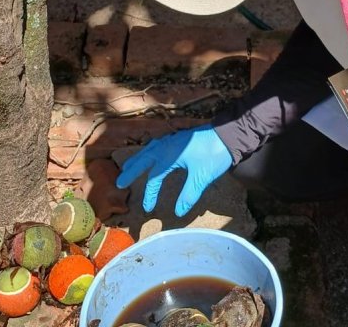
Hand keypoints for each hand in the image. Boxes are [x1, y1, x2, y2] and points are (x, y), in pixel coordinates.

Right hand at [115, 125, 232, 216]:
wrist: (228, 134)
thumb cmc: (214, 154)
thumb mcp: (201, 177)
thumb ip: (189, 195)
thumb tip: (178, 213)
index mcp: (168, 156)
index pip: (154, 178)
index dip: (149, 195)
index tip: (147, 209)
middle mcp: (166, 146)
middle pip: (143, 160)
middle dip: (131, 171)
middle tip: (119, 183)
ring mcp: (172, 140)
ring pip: (149, 150)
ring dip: (138, 159)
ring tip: (128, 166)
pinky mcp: (180, 138)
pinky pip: (157, 145)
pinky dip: (149, 151)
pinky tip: (151, 153)